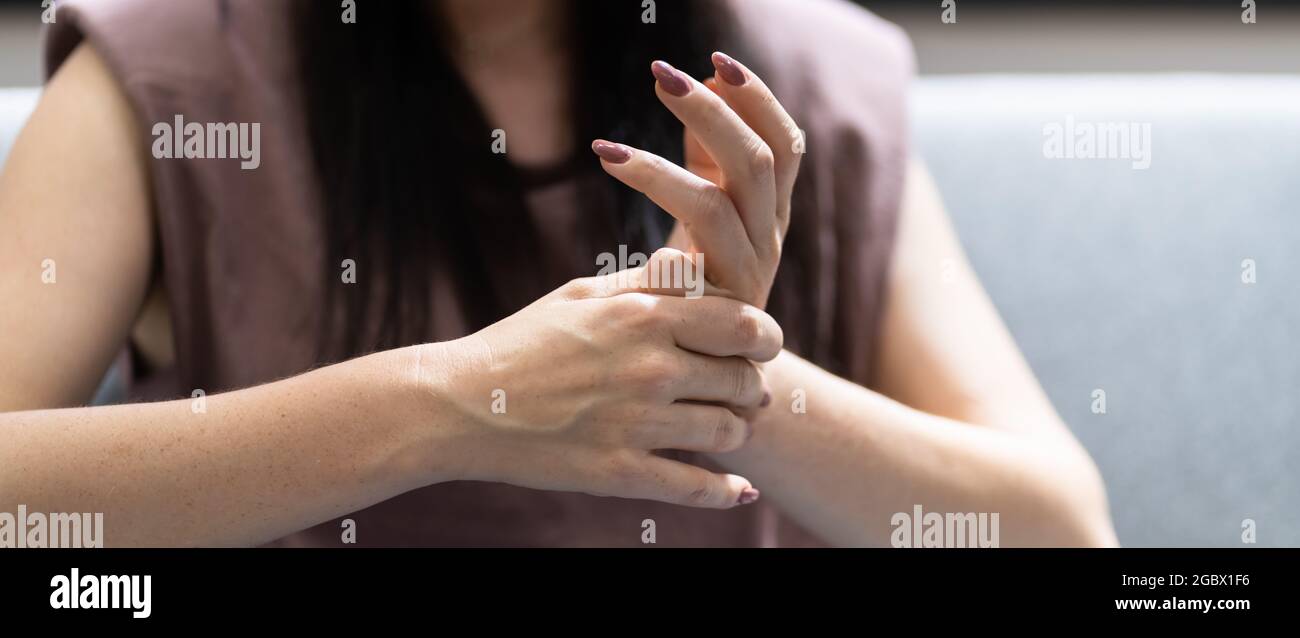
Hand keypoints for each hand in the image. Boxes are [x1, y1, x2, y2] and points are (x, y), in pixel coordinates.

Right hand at [417, 255, 781, 508]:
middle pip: (744, 380)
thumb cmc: (521, 342)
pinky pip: (696, 489)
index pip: (743, 324)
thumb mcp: (581, 294)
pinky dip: (727, 492)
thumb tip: (701, 270)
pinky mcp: (619, 473)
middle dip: (753, 385)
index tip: (764, 345)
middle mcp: (650, 368)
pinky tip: (740, 491)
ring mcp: (637, 425)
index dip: (766, 336)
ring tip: (727, 428)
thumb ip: (646, 283)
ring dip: (736, 432)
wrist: (460, 405)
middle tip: (746, 389)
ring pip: (728, 433)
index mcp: (644, 316)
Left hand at [592, 52, 801, 309]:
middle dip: (713, 112)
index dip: (758, 100)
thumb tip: (706, 77)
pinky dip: (662, 218)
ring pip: (722, 201)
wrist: (708, 376)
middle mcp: (769, 237)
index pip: (785, 143)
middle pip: (760, 160)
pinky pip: (695, 255)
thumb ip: (707, 151)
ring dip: (662, 169)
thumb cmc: (695, 281)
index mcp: (771, 210)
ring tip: (608, 151)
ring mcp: (749, 273)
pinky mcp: (721, 309)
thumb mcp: (706, 209)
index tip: (716, 60)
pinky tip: (623, 194)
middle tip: (663, 77)